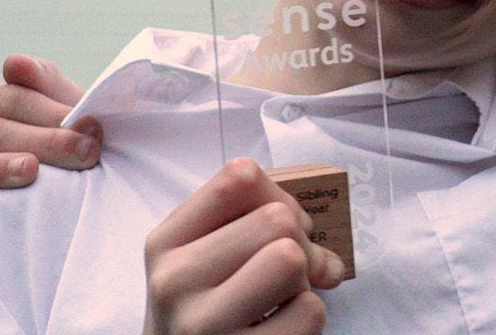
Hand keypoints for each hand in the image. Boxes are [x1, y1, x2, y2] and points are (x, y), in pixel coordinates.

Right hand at [0, 54, 99, 249]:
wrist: (61, 188)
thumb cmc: (61, 142)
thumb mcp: (62, 111)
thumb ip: (44, 84)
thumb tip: (14, 62)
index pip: (8, 99)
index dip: (50, 112)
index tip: (91, 127)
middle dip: (41, 141)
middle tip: (85, 152)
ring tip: (31, 171)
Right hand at [144, 158, 343, 334]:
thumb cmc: (208, 309)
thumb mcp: (208, 258)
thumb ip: (258, 229)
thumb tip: (328, 261)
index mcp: (167, 242)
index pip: (241, 177)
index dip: (278, 197)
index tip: (276, 228)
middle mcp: (174, 279)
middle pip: (277, 219)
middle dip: (299, 242)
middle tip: (286, 273)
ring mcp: (200, 324)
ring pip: (290, 259)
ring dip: (303, 280)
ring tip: (280, 299)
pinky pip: (309, 311)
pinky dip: (309, 317)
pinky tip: (280, 328)